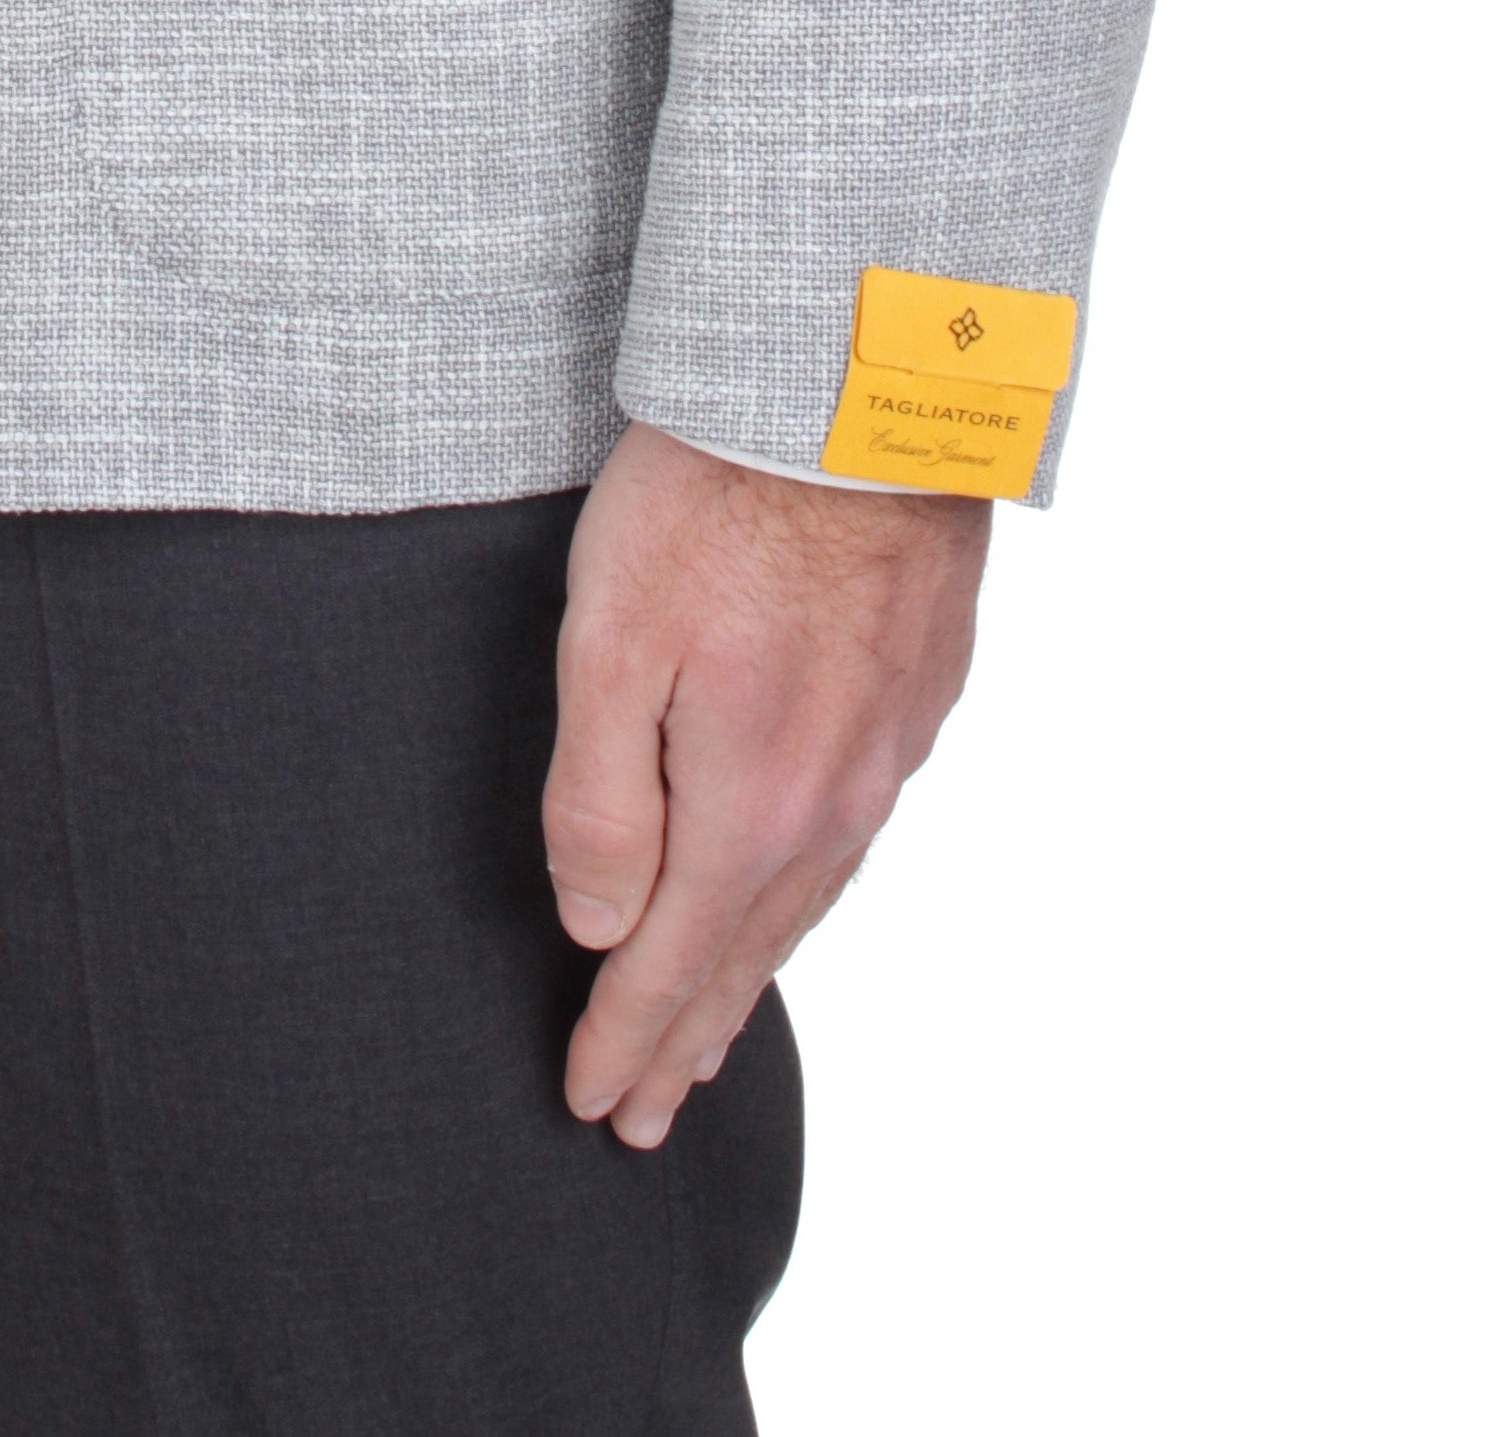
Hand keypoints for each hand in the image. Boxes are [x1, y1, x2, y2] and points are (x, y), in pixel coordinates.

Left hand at [544, 418, 985, 1146]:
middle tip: (648, 1114)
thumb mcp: (608, 639)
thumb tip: (595, 924)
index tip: (592, 1105)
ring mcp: (887, 749)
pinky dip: (808, 892)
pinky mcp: (918, 693)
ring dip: (750, 975)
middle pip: (746, 952)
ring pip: (807, 899)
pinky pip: (852, 835)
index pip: (670, 962)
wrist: (864, 395)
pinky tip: (796, 891)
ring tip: (709, 1031)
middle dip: (685, 1039)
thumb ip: (599, 799)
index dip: (623, 1038)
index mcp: (748, 803)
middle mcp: (832, 800)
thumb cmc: (717, 497)